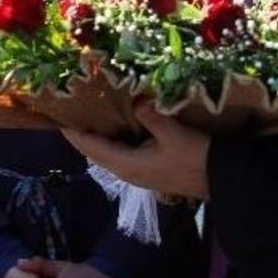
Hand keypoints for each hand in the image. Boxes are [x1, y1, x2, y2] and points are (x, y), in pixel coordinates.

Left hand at [63, 100, 209, 199]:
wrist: (220, 178)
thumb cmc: (196, 158)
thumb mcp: (174, 135)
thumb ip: (152, 116)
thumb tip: (136, 99)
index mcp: (127, 165)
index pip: (90, 148)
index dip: (73, 132)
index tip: (57, 115)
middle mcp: (127, 170)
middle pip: (96, 149)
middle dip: (83, 130)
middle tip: (72, 105)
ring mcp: (138, 170)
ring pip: (109, 150)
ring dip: (99, 132)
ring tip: (91, 107)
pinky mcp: (149, 166)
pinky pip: (123, 149)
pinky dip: (115, 135)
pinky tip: (120, 118)